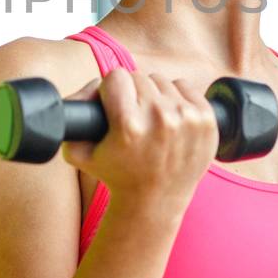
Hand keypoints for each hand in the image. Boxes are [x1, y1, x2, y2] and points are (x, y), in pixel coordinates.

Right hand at [60, 70, 218, 220]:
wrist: (156, 201)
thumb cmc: (116, 175)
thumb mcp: (79, 154)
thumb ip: (70, 119)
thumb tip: (85, 92)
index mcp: (129, 125)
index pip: (116, 76)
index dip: (110, 89)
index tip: (113, 102)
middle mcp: (160, 118)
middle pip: (139, 77)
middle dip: (132, 93)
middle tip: (132, 114)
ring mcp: (187, 118)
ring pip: (162, 81)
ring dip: (155, 95)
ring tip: (151, 119)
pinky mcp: (207, 120)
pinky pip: (186, 87)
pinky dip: (177, 98)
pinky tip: (171, 118)